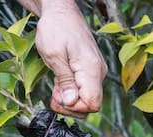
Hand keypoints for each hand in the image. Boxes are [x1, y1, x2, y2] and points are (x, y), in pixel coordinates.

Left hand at [35, 0, 106, 117]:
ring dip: (69, 99)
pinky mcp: (90, 72)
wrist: (62, 13)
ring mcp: (96, 72)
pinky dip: (71, 92)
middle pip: (91, 104)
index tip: (58, 98)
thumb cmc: (56, 29)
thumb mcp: (54, 55)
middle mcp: (98, 73)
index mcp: (91, 69)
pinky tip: (60, 84)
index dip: (74, 107)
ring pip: (86, 98)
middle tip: (54, 94)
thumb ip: (65, 81)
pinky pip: (84, 90)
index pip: (92, 103)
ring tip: (56, 87)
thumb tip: (71, 102)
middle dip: (70, 105)